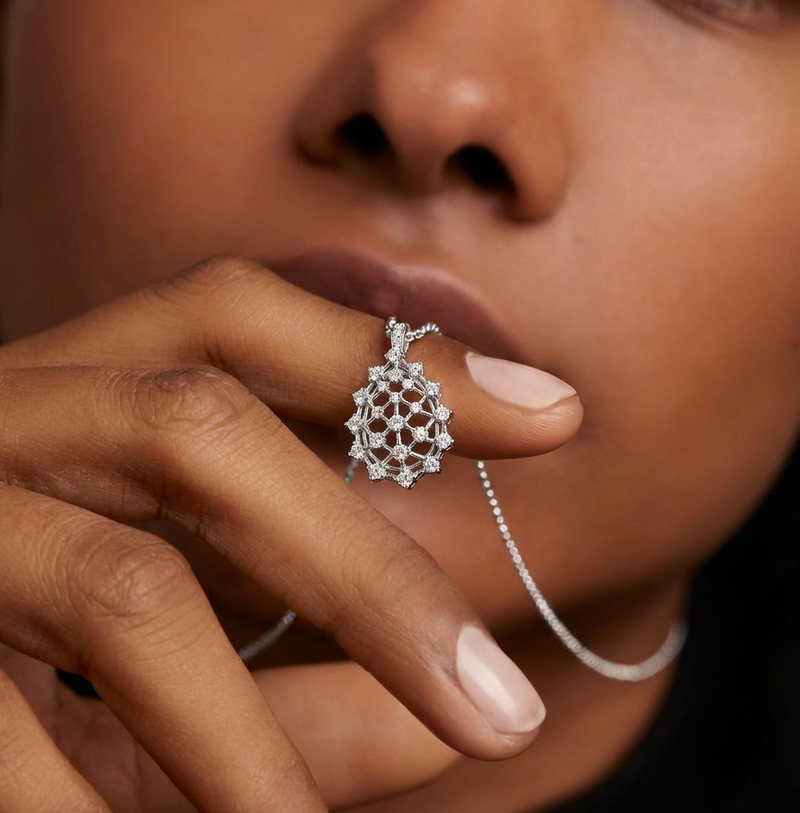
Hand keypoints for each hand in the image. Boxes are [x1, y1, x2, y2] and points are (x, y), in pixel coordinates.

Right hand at [0, 257, 581, 811]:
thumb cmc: (16, 659)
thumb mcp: (171, 666)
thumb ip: (309, 689)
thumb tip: (452, 721)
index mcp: (79, 393)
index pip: (244, 321)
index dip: (396, 359)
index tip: (555, 413)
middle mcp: (3, 417)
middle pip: (208, 431)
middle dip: (367, 570)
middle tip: (503, 716)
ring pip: (130, 590)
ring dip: (253, 738)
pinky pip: (24, 740)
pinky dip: (130, 803)